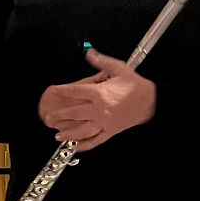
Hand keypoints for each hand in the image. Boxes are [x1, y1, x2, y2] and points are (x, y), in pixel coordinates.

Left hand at [40, 49, 155, 150]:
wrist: (151, 101)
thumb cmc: (135, 86)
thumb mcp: (119, 68)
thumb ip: (102, 62)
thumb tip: (90, 53)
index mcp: (100, 93)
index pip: (75, 91)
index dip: (62, 91)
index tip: (53, 91)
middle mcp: (100, 109)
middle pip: (74, 113)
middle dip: (59, 115)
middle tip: (48, 117)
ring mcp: (105, 122)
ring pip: (83, 130)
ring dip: (69, 133)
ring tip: (58, 135)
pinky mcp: (111, 131)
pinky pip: (96, 140)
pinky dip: (85, 145)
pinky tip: (77, 146)